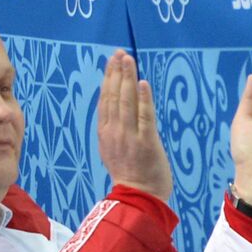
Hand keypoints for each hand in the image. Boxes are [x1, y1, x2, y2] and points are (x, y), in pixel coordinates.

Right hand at [97, 51, 172, 203]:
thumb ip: (115, 130)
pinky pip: (144, 117)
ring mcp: (129, 137)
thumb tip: (118, 110)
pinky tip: (143, 83)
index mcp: (105, 134)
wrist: (139, 198)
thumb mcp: (114, 150)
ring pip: (126, 102)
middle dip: (116, 73)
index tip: (112, 61)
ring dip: (127, 79)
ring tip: (128, 60)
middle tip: (120, 53)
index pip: (105, 100)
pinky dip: (143, 99)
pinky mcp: (146, 143)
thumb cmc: (131, 176)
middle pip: (113, 97)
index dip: (108, 79)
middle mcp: (114, 133)